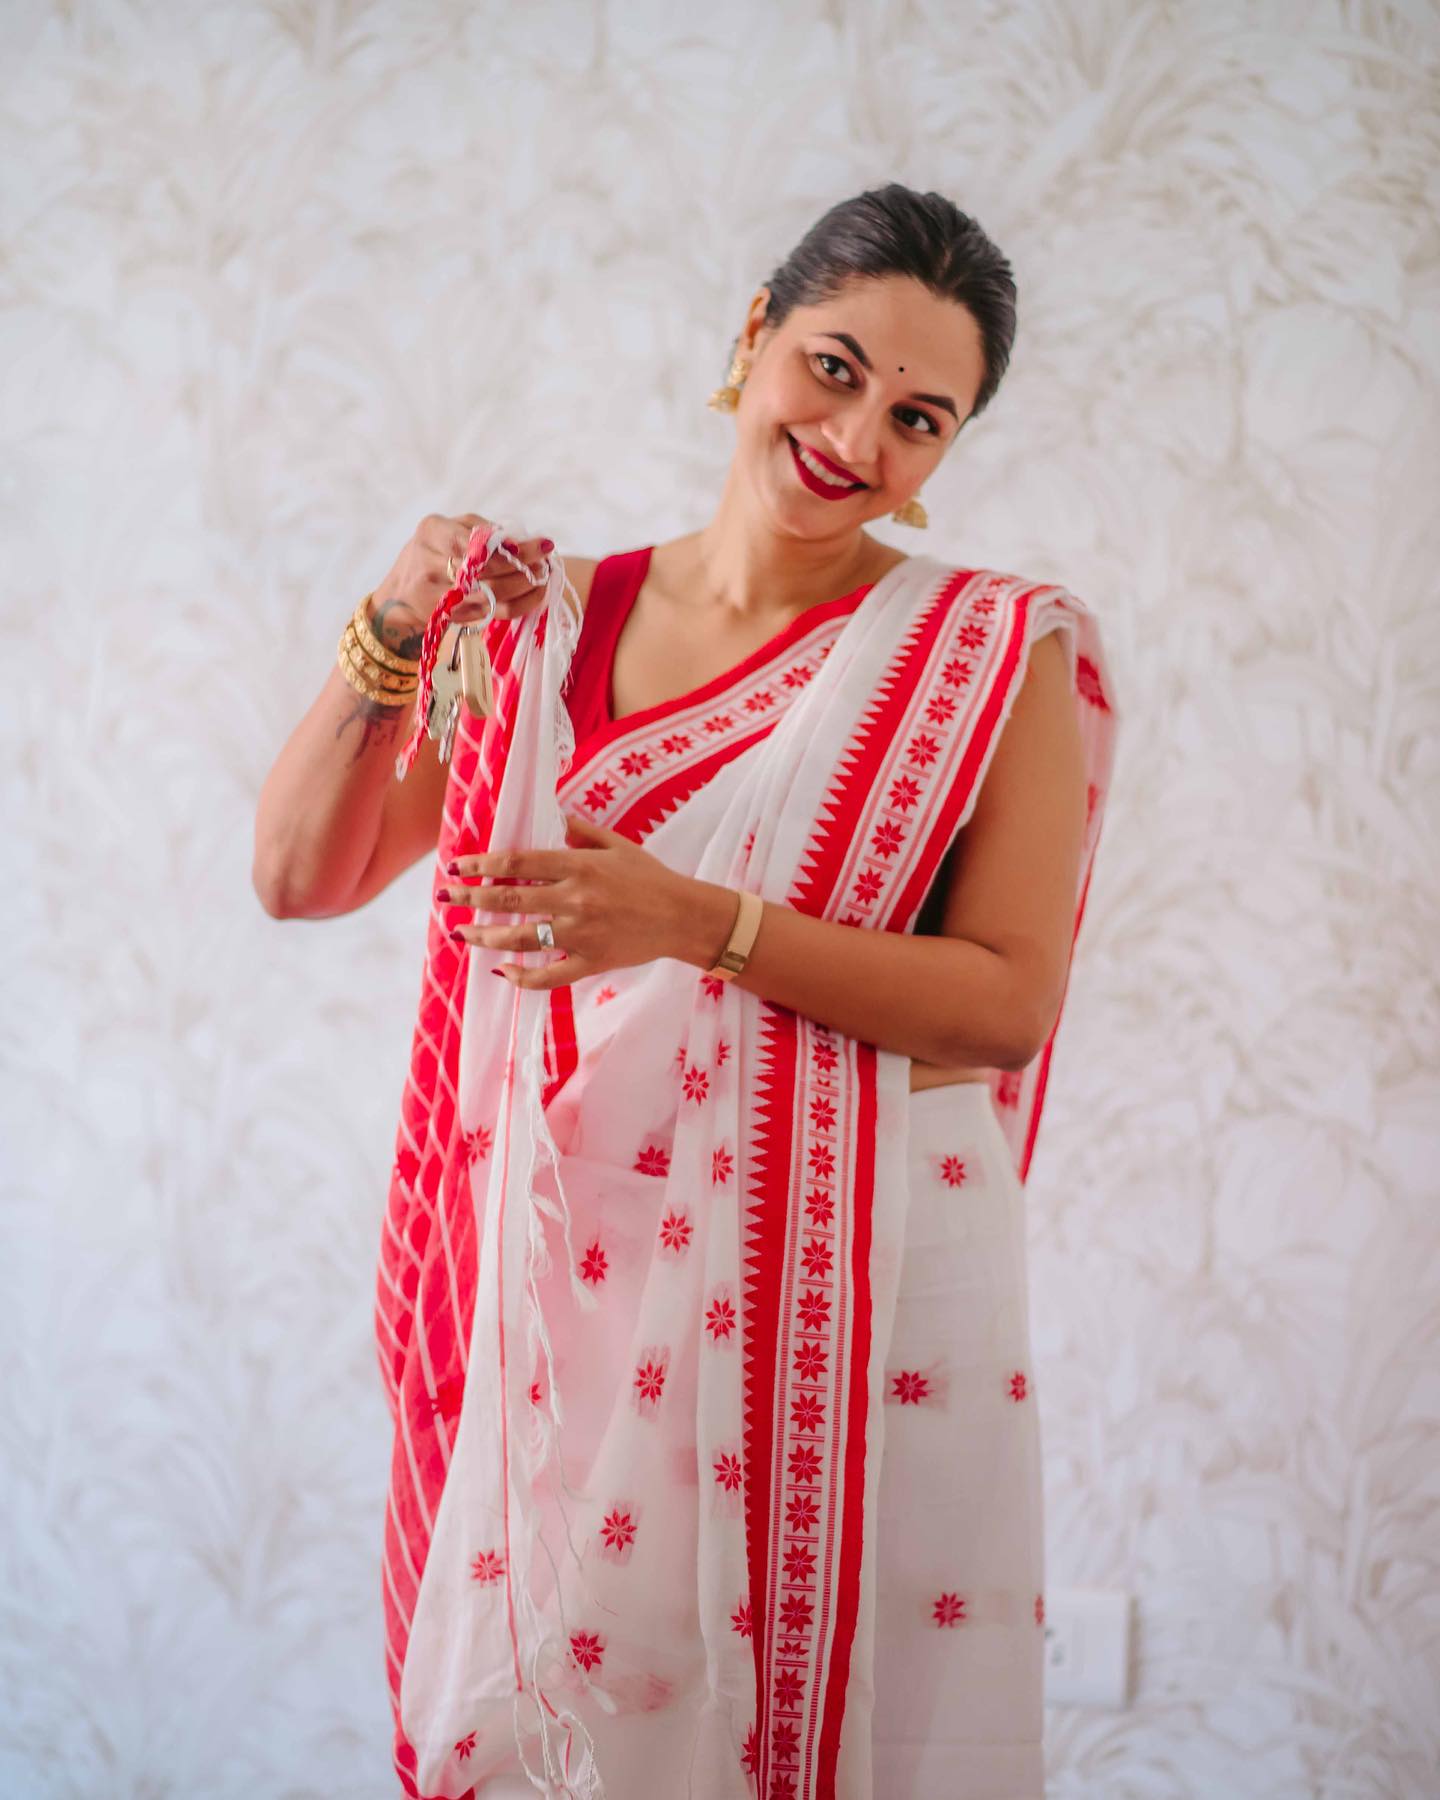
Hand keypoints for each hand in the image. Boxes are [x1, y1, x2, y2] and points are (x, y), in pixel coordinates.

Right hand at [366, 513, 555, 658]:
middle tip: (546, 560)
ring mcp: (438, 594)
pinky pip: (493, 612)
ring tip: (544, 576)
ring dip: (526, 586)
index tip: (542, 544)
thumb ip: (480, 530)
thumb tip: (522, 540)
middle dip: (524, 565)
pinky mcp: (450, 617)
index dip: (512, 546)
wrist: (399, 596)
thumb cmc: (431, 554)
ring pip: (493, 593)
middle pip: (487, 568)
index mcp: (432, 531)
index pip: (477, 540)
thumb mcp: (447, 530)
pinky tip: (536, 594)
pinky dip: (520, 604)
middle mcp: (429, 562)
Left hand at [437, 814, 732, 989]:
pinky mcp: (590, 962)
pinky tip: (503, 971)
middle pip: (508, 899)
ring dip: (484, 936)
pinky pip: (548, 976)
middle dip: (470, 898)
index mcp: (578, 866)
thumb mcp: (617, 844)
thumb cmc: (651, 877)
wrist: (684, 916)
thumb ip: (581, 831)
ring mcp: (580, 934)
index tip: (457, 865)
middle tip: (446, 897)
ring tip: (462, 933)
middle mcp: (574, 899)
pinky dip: (522, 977)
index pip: (517, 864)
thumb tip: (552, 818)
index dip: (481, 864)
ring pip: (519, 938)